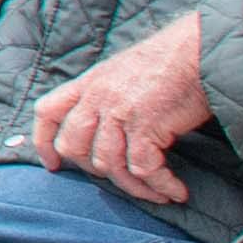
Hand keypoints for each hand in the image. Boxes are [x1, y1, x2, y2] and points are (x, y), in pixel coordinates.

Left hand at [25, 11, 208, 203]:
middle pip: (73, 146)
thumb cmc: (171, 61)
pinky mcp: (146, 125)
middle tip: (124, 179)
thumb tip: (107, 128)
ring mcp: (119, 111)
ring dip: (134, 187)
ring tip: (158, 193)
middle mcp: (98, 97)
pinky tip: (175, 190)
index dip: (43, 141)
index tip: (53, 165)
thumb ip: (107, 95)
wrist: (199, 49)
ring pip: (108, 164)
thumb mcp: (123, 72)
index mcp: (89, 82)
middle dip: (95, 170)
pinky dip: (159, 185)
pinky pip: (144, 168)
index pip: (48, 111)